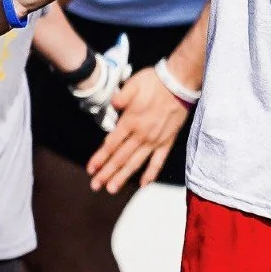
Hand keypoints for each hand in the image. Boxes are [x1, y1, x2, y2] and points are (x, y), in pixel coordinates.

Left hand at [87, 64, 188, 195]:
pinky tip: (143, 184)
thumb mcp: (133, 84)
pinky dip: (150, 174)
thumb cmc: (155, 82)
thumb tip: (110, 105)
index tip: (90, 169)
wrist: (180, 83)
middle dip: (106, 173)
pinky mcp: (167, 141)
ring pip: (136, 163)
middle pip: (120, 158)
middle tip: (95, 186)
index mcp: (130, 122)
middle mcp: (141, 135)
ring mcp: (155, 140)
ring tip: (111, 189)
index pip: (111, 145)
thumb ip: (120, 97)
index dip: (99, 158)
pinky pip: (158, 161)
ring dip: (122, 177)